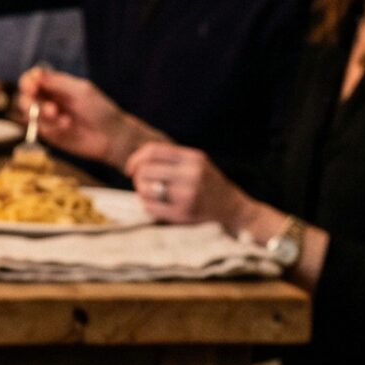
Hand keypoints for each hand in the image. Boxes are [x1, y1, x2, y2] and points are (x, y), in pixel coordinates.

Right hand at [19, 68, 158, 165]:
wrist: (111, 136)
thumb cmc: (100, 109)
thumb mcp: (80, 90)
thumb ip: (56, 82)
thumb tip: (34, 74)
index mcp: (55, 85)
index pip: (30, 79)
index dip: (27, 82)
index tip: (33, 87)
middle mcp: (47, 100)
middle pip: (23, 97)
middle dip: (31, 102)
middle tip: (50, 108)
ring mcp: (46, 118)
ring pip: (26, 114)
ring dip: (42, 115)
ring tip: (62, 117)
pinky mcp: (48, 134)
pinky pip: (37, 129)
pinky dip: (50, 126)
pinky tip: (67, 126)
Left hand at [124, 143, 256, 229]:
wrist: (233, 209)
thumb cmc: (207, 185)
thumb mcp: (195, 165)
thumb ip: (171, 160)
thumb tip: (135, 161)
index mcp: (193, 158)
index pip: (153, 151)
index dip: (135, 159)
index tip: (130, 169)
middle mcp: (192, 174)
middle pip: (145, 171)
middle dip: (139, 179)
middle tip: (145, 186)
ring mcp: (188, 194)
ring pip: (145, 190)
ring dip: (143, 194)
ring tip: (153, 196)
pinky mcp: (183, 213)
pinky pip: (150, 208)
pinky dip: (149, 208)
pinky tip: (159, 208)